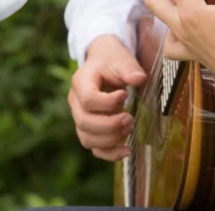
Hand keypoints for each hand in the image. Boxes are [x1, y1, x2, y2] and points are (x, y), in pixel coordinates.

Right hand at [68, 34, 145, 160]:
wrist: (103, 65)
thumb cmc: (111, 62)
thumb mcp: (120, 59)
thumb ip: (129, 69)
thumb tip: (139, 79)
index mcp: (80, 82)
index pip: (88, 99)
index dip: (107, 102)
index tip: (125, 95)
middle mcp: (75, 102)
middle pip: (84, 122)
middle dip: (110, 125)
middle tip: (130, 118)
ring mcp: (80, 117)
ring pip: (87, 139)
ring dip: (111, 139)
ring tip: (129, 128)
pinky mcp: (89, 130)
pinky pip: (94, 149)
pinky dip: (110, 154)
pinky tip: (127, 150)